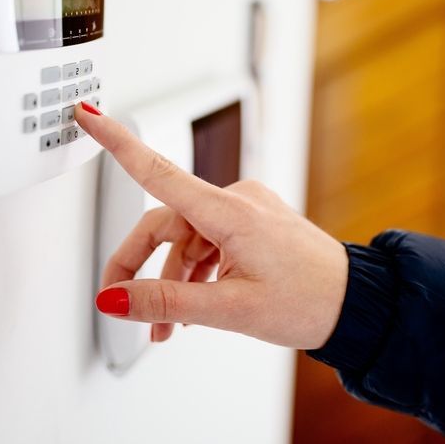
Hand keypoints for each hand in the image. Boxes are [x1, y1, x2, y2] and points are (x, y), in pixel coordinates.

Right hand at [74, 102, 348, 348]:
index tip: (89, 116)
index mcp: (229, 211)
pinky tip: (193, 308)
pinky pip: (209, 243)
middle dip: (139, 267)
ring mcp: (247, 211)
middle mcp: (237, 201)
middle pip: (164, 222)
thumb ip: (166, 301)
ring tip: (168, 327)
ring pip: (187, 240)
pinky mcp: (255, 224)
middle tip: (122, 305)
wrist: (355, 304)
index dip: (116, 142)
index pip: (157, 170)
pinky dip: (195, 274)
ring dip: (171, 281)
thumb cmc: (308, 300)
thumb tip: (116, 299)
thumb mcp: (230, 309)